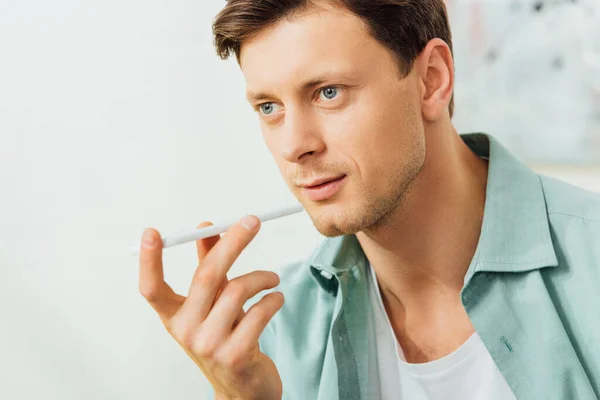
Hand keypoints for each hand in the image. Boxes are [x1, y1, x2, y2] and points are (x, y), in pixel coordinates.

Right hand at [138, 216, 283, 399]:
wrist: (243, 389)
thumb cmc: (226, 338)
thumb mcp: (212, 304)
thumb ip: (210, 266)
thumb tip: (207, 227)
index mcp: (174, 317)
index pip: (152, 289)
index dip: (149, 261)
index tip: (152, 232)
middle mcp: (186, 331)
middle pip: (205, 276)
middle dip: (232, 242)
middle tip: (252, 222)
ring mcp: (209, 345)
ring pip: (238, 290)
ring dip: (262, 277)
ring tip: (273, 279)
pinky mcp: (236, 355)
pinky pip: (259, 312)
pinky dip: (273, 299)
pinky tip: (277, 298)